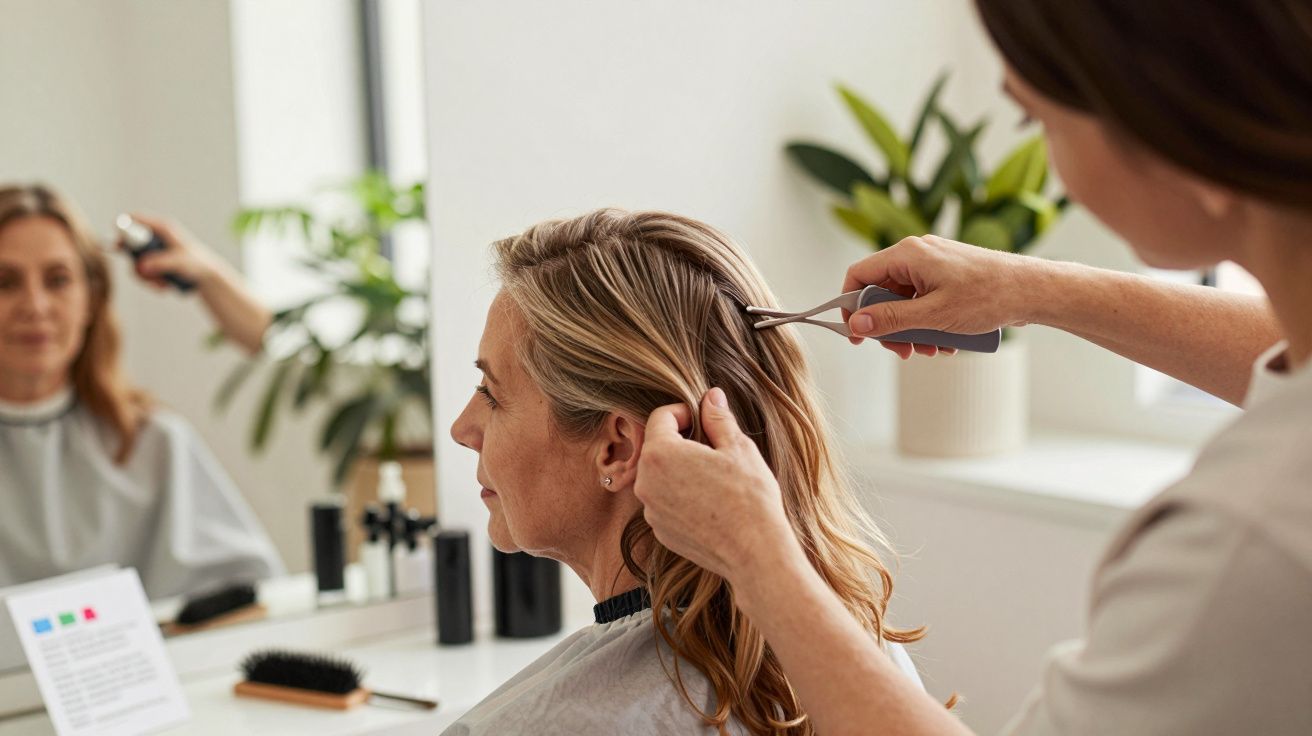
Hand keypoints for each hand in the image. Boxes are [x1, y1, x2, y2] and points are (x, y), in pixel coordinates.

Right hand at [120, 213, 219, 291]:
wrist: (208, 277)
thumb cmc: (198, 264)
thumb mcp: (180, 262)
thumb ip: (161, 262)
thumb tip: (141, 266)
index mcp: (162, 227)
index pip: (134, 219)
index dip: (122, 228)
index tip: (118, 245)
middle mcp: (154, 236)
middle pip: (128, 243)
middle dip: (134, 262)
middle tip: (144, 276)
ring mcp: (152, 249)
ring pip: (134, 261)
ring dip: (144, 277)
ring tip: (162, 286)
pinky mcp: (153, 261)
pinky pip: (141, 271)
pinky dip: (149, 281)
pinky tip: (164, 287)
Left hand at [634, 387, 798, 582]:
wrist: (754, 552)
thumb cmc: (749, 496)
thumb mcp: (738, 447)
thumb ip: (718, 418)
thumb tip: (711, 396)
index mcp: (660, 454)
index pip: (660, 417)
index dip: (684, 412)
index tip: (704, 419)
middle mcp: (645, 483)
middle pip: (657, 447)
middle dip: (682, 441)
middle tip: (714, 448)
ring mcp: (651, 511)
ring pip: (661, 476)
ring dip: (681, 470)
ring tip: (715, 478)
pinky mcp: (661, 532)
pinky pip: (666, 503)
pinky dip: (682, 496)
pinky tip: (711, 503)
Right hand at [842, 234, 1039, 358]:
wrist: (1033, 290)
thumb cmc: (988, 297)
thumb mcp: (933, 315)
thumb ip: (891, 319)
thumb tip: (856, 325)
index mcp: (908, 254)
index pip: (859, 275)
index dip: (851, 306)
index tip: (856, 335)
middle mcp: (917, 254)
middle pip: (881, 292)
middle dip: (890, 326)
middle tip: (903, 351)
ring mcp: (933, 264)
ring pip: (904, 300)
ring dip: (912, 329)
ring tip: (933, 348)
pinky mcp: (947, 275)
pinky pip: (923, 299)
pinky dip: (928, 322)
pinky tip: (946, 340)